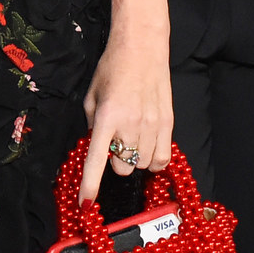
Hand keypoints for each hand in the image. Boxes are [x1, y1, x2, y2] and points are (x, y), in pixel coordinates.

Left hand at [79, 20, 173, 202]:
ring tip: (132, 138)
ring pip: (142, 165)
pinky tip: (147, 147)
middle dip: (115, 161)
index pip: (96, 161)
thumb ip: (92, 124)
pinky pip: (162, 159)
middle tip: (115, 142)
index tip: (85, 205)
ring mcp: (152, 124)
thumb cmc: (113, 67)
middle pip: (122, 168)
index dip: (90, 187)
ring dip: (134, 158)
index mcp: (106, 117)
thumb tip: (97, 146)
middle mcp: (130, 124)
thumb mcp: (92, 95)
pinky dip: (154, 160)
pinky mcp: (168, 123)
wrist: (143, 47)